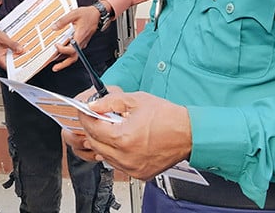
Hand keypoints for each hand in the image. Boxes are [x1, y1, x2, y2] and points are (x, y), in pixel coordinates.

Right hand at [0, 26, 23, 69]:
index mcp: (0, 59)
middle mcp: (1, 58)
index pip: (10, 67)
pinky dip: (15, 49)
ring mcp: (2, 54)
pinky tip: (19, 46)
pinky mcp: (4, 50)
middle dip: (19, 58)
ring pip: (12, 56)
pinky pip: (11, 52)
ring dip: (18, 53)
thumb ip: (13, 45)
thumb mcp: (4, 40)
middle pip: (12, 62)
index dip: (18, 66)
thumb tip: (21, 50)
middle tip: (27, 55)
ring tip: (24, 50)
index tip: (25, 63)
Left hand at [50, 5, 101, 70]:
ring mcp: (82, 43)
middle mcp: (82, 42)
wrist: (97, 14)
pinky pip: (75, 51)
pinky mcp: (82, 42)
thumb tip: (54, 27)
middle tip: (55, 68)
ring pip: (74, 56)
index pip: (72, 50)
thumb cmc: (88, 14)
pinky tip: (61, 53)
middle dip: (64, 64)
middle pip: (74, 58)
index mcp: (80, 36)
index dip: (63, 50)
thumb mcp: (74, 14)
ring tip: (56, 63)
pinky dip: (68, 55)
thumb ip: (63, 20)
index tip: (56, 45)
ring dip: (65, 61)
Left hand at [74, 91, 191, 180]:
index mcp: (123, 137)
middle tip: (99, 118)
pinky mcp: (139, 174)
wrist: (188, 134)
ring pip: (104, 156)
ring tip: (116, 129)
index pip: (92, 128)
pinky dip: (116, 153)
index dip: (86, 117)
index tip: (85, 111)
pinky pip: (118, 164)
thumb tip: (93, 105)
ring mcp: (132, 168)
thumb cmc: (168, 117)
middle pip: (94, 143)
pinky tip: (125, 142)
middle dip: (93, 129)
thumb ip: (110, 102)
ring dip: (103, 142)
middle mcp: (126, 156)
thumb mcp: (136, 100)